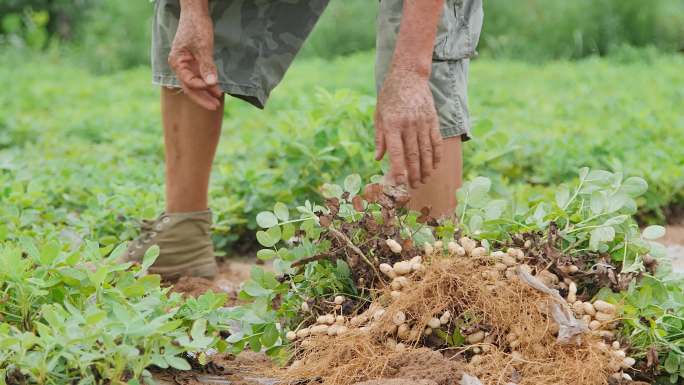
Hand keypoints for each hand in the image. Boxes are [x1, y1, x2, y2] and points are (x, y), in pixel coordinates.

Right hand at [168, 5, 221, 109]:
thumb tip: (211, 83)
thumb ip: (207, 65)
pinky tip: (216, 90)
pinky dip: (208, 83)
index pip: (188, 82)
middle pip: (190, 87)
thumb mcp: (203, 47)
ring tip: (218, 100)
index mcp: (177, 62)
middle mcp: (180, 66)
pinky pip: (200, 77)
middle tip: (216, 106)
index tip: (214, 89)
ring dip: (206, 92)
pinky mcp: (194, 63)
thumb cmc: (196, 27)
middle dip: (203, 97)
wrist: (196, 13)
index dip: (201, 87)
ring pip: (196, 84)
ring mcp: (187, 65)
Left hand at [375, 69, 441, 187]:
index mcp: (391, 124)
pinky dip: (436, 155)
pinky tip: (435, 165)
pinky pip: (436, 141)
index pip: (396, 152)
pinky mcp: (432, 119)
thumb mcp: (379, 115)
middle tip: (414, 186)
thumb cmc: (389, 96)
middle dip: (413, 174)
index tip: (399, 183)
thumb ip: (379, 138)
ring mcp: (422, 122)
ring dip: (426, 168)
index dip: (398, 170)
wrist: (409, 75)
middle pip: (413, 155)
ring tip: (424, 180)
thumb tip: (378, 159)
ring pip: (426, 151)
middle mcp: (407, 125)